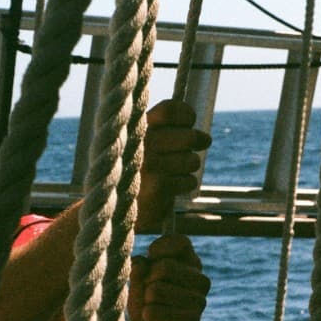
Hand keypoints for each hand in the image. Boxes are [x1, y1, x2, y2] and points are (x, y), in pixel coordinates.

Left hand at [128, 234, 209, 320]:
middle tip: (149, 294)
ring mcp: (199, 300)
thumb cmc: (148, 308)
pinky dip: (146, 316)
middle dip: (147, 281)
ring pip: (155, 290)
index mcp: (192, 264)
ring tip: (153, 309)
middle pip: (163, 266)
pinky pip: (154, 311)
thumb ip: (138, 271)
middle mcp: (201, 280)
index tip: (150, 260)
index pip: (180, 241)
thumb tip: (140, 263)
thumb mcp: (138, 285)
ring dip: (145, 302)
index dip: (158, 249)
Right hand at [136, 100, 210, 232]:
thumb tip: (202, 135)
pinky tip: (171, 188)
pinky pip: (189, 180)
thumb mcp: (144, 146)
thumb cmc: (138, 173)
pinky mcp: (158, 186)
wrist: (118, 210)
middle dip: (198, 141)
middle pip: (188, 136)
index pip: (169, 110)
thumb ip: (165, 132)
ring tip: (175, 171)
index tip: (189, 122)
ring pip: (192, 160)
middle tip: (201, 144)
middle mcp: (140, 144)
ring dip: (189, 167)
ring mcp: (149, 165)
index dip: (186, 114)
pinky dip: (185, 184)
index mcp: (137, 129)